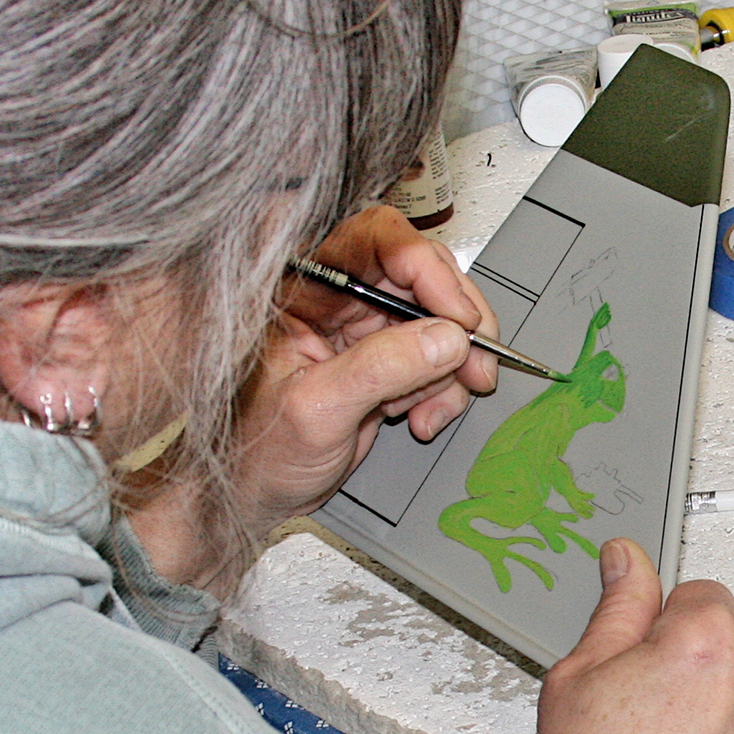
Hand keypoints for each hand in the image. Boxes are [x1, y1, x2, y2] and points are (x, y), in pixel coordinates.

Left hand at [232, 205, 502, 521]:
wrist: (257, 494)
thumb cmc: (258, 451)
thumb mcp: (316, 410)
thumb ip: (380, 368)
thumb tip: (446, 338)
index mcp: (306, 291)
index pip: (376, 240)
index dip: (426, 267)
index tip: (457, 316)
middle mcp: (339, 300)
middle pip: (421, 274)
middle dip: (457, 320)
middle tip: (476, 362)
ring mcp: (365, 330)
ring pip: (439, 318)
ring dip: (456, 364)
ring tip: (434, 407)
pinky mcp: (387, 362)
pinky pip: (440, 358)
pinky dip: (446, 389)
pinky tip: (421, 417)